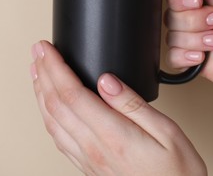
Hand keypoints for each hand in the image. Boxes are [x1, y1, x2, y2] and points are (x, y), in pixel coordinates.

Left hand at [30, 41, 206, 175]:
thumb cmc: (176, 171)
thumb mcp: (166, 131)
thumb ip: (132, 104)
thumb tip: (107, 81)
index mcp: (112, 135)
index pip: (72, 94)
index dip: (55, 68)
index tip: (46, 49)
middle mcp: (94, 148)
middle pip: (56, 104)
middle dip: (43, 74)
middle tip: (37, 52)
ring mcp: (88, 159)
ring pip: (51, 121)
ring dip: (40, 93)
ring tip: (36, 73)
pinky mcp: (88, 165)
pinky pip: (58, 138)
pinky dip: (48, 116)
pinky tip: (48, 107)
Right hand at [166, 0, 212, 95]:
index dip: (182, 0)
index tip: (198, 2)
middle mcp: (203, 17)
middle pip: (171, 16)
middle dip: (195, 21)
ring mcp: (199, 40)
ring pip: (172, 38)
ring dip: (197, 40)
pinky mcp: (199, 62)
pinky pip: (173, 58)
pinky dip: (186, 58)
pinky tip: (205, 56)